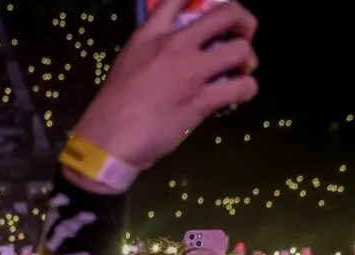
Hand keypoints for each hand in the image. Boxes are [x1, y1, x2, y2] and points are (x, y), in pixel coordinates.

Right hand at [72, 0, 257, 171]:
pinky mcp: (200, 101)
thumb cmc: (113, 107)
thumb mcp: (128, 62)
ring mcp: (189, 73)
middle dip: (244, 22)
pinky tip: (236, 96)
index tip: (214, 13)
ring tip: (240, 72)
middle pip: (227, 14)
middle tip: (243, 37)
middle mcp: (173, 46)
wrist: (107, 141)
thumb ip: (153, 49)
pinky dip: (246, 90)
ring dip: (248, 61)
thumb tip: (179, 49)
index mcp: (150, 34)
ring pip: (241, 51)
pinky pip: (241, 88)